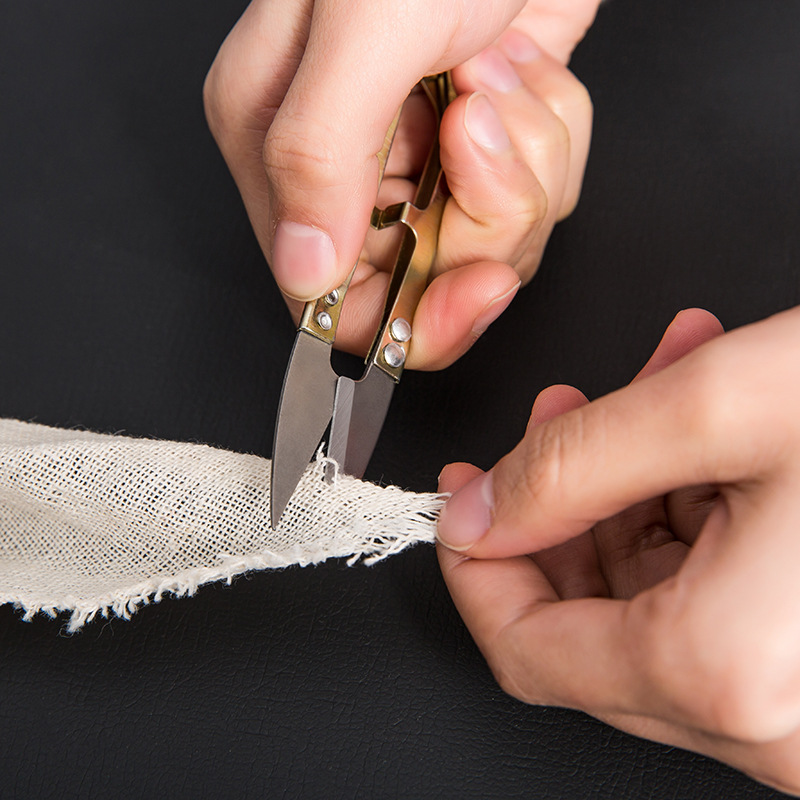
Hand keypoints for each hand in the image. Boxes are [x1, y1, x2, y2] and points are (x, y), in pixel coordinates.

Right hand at [203, 0, 598, 368]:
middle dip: (484, 227)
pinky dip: (554, 138)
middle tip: (486, 137)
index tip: (475, 286)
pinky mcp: (488, 138)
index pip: (333, 300)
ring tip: (502, 74)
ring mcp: (423, 156)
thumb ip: (318, 155)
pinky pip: (535, 192)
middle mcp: (350, 166)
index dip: (410, 317)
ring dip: (525, 169)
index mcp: (284, 151)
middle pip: (421, 282)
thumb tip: (303, 270)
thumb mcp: (364, 25)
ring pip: (486, 242)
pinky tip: (528, 64)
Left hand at [437, 306, 799, 794]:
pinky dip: (693, 510)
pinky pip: (719, 599)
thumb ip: (573, 464)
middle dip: (560, 506)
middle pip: (587, 624)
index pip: (527, 649)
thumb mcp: (724, 405)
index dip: (477, 567)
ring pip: (654, 600)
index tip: (462, 501)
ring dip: (630, 490)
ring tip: (645, 392)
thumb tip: (482, 509)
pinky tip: (702, 432)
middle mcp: (772, 718)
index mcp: (726, 669)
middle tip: (553, 422)